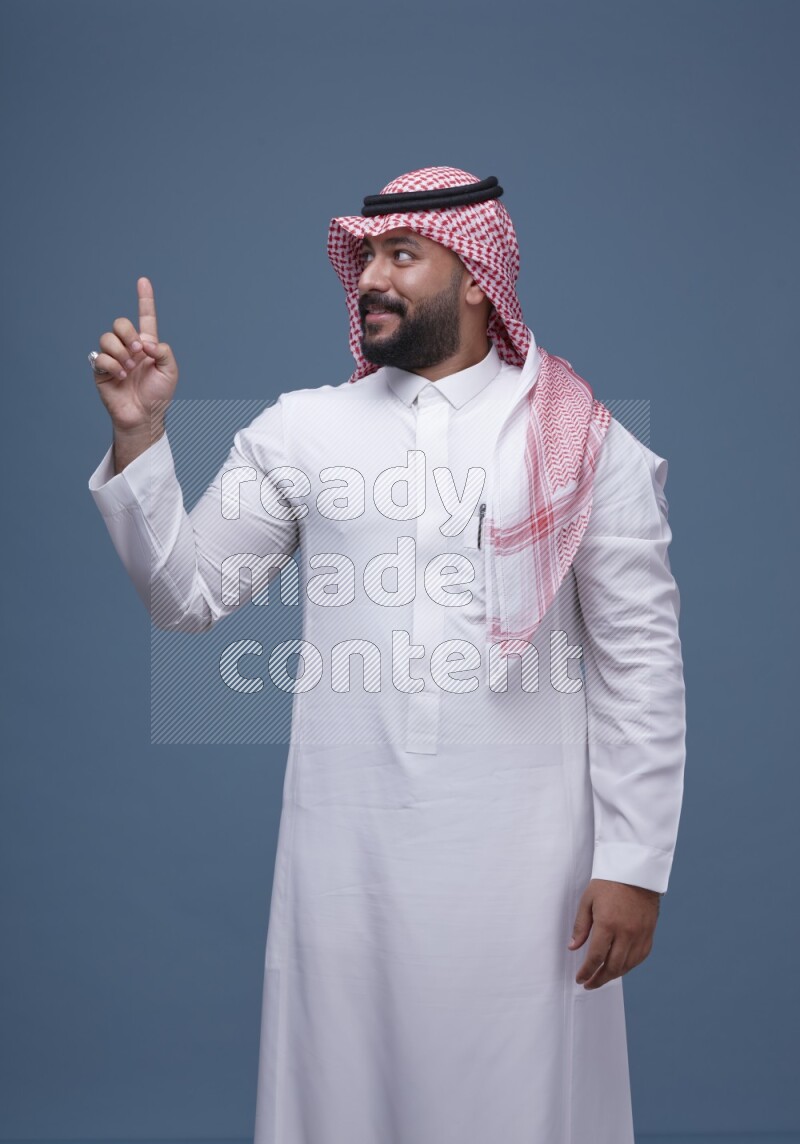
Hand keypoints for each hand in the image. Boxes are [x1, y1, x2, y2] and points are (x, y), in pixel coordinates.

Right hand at [92, 277, 178, 433]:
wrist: (144, 416)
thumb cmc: (158, 395)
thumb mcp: (170, 371)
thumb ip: (163, 350)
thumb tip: (144, 342)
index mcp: (147, 345)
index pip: (145, 317)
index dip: (144, 299)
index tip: (143, 281)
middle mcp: (129, 348)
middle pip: (120, 323)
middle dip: (128, 334)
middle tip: (138, 352)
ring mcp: (114, 357)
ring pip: (107, 338)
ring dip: (121, 352)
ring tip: (129, 369)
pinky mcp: (101, 369)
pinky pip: (100, 356)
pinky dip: (112, 365)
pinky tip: (120, 377)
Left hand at [568, 878, 660, 989]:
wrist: (636, 872)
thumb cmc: (608, 883)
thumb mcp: (587, 900)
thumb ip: (581, 926)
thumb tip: (573, 948)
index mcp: (608, 924)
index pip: (596, 958)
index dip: (586, 972)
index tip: (580, 979)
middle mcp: (626, 933)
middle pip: (612, 967)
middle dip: (599, 979)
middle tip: (589, 983)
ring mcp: (640, 935)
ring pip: (627, 965)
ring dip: (613, 975)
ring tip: (602, 977)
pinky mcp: (649, 934)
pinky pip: (640, 957)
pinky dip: (629, 966)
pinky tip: (620, 966)